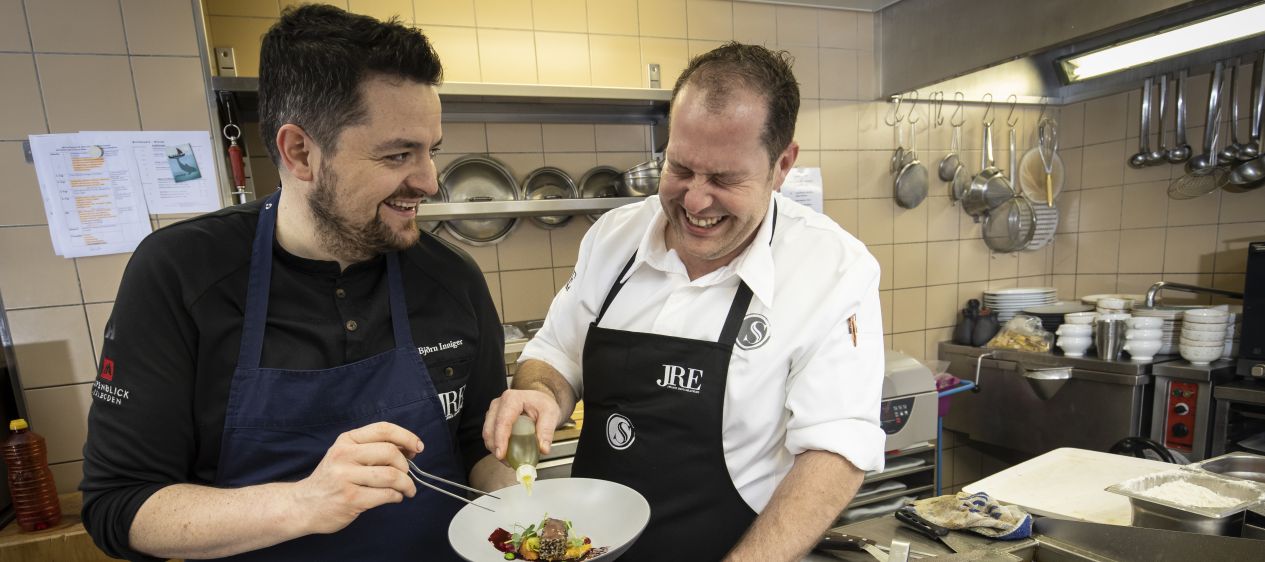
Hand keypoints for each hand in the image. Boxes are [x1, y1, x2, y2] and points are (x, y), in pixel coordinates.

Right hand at [289, 422, 422, 534]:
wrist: (303, 505)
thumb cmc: (332, 479)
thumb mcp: (346, 455)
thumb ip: (373, 448)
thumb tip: (409, 448)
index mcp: (346, 441)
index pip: (383, 429)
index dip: (406, 437)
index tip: (418, 447)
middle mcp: (344, 455)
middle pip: (390, 452)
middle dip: (406, 465)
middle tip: (407, 475)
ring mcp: (346, 478)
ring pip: (391, 475)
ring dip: (406, 484)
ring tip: (407, 490)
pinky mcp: (350, 499)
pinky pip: (386, 495)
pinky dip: (396, 496)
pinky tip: (394, 497)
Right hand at [481, 389, 560, 460]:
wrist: (539, 401)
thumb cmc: (543, 404)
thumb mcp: (550, 414)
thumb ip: (547, 431)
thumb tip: (543, 449)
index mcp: (512, 399)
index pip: (502, 421)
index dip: (500, 439)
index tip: (501, 454)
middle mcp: (498, 404)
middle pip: (490, 429)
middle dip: (496, 448)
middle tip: (508, 462)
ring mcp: (493, 412)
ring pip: (487, 434)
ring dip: (495, 449)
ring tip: (509, 460)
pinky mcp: (492, 420)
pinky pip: (490, 436)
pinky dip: (496, 447)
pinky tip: (506, 454)